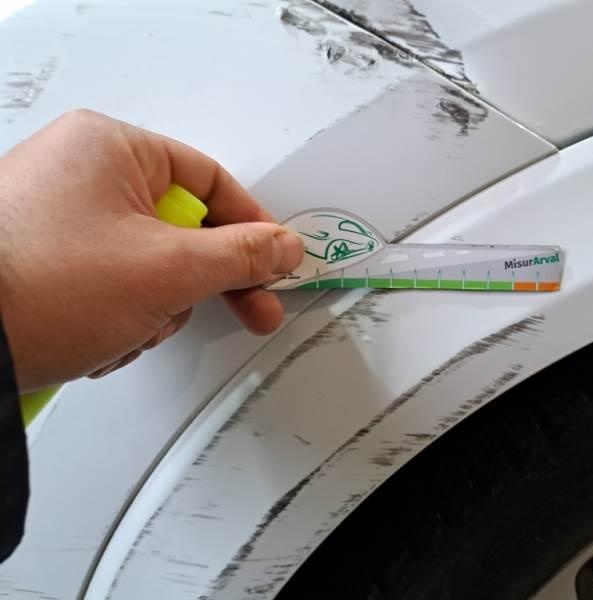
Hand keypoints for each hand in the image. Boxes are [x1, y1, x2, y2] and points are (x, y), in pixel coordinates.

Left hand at [0, 110, 303, 391]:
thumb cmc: (39, 287)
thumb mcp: (168, 269)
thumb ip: (241, 255)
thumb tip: (281, 247)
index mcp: (110, 148)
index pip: (212, 181)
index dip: (252, 226)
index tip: (274, 261)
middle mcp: (81, 173)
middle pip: (183, 226)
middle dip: (205, 281)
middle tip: (250, 306)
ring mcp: (60, 218)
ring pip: (152, 263)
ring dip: (157, 307)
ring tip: (130, 326)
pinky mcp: (47, 259)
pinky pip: (115, 281)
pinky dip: (122, 315)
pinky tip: (105, 334)